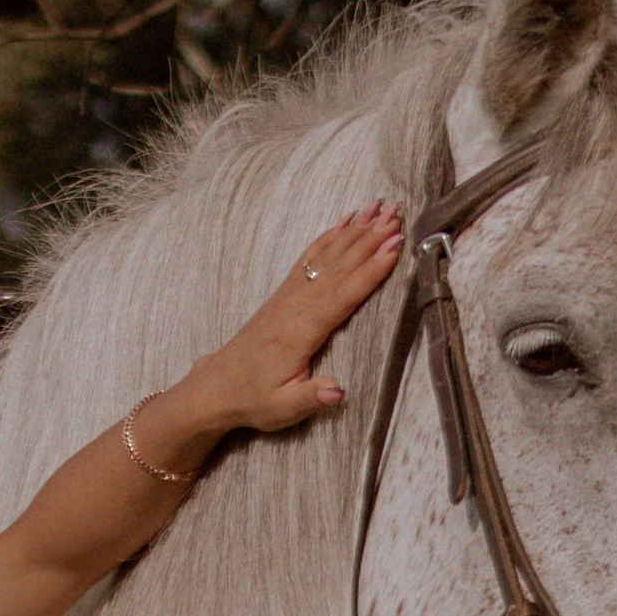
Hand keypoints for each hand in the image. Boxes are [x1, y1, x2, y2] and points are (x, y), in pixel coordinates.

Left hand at [177, 208, 404, 438]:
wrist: (219, 385)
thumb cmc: (255, 398)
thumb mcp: (282, 409)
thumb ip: (311, 398)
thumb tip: (338, 392)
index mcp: (301, 332)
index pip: (342, 296)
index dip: (370, 271)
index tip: (394, 247)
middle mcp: (296, 306)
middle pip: (340, 266)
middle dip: (370, 239)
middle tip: (397, 214)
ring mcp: (289, 295)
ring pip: (327, 256)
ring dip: (355, 231)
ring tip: (380, 207)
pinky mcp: (285, 292)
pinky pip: (310, 257)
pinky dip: (329, 237)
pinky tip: (345, 222)